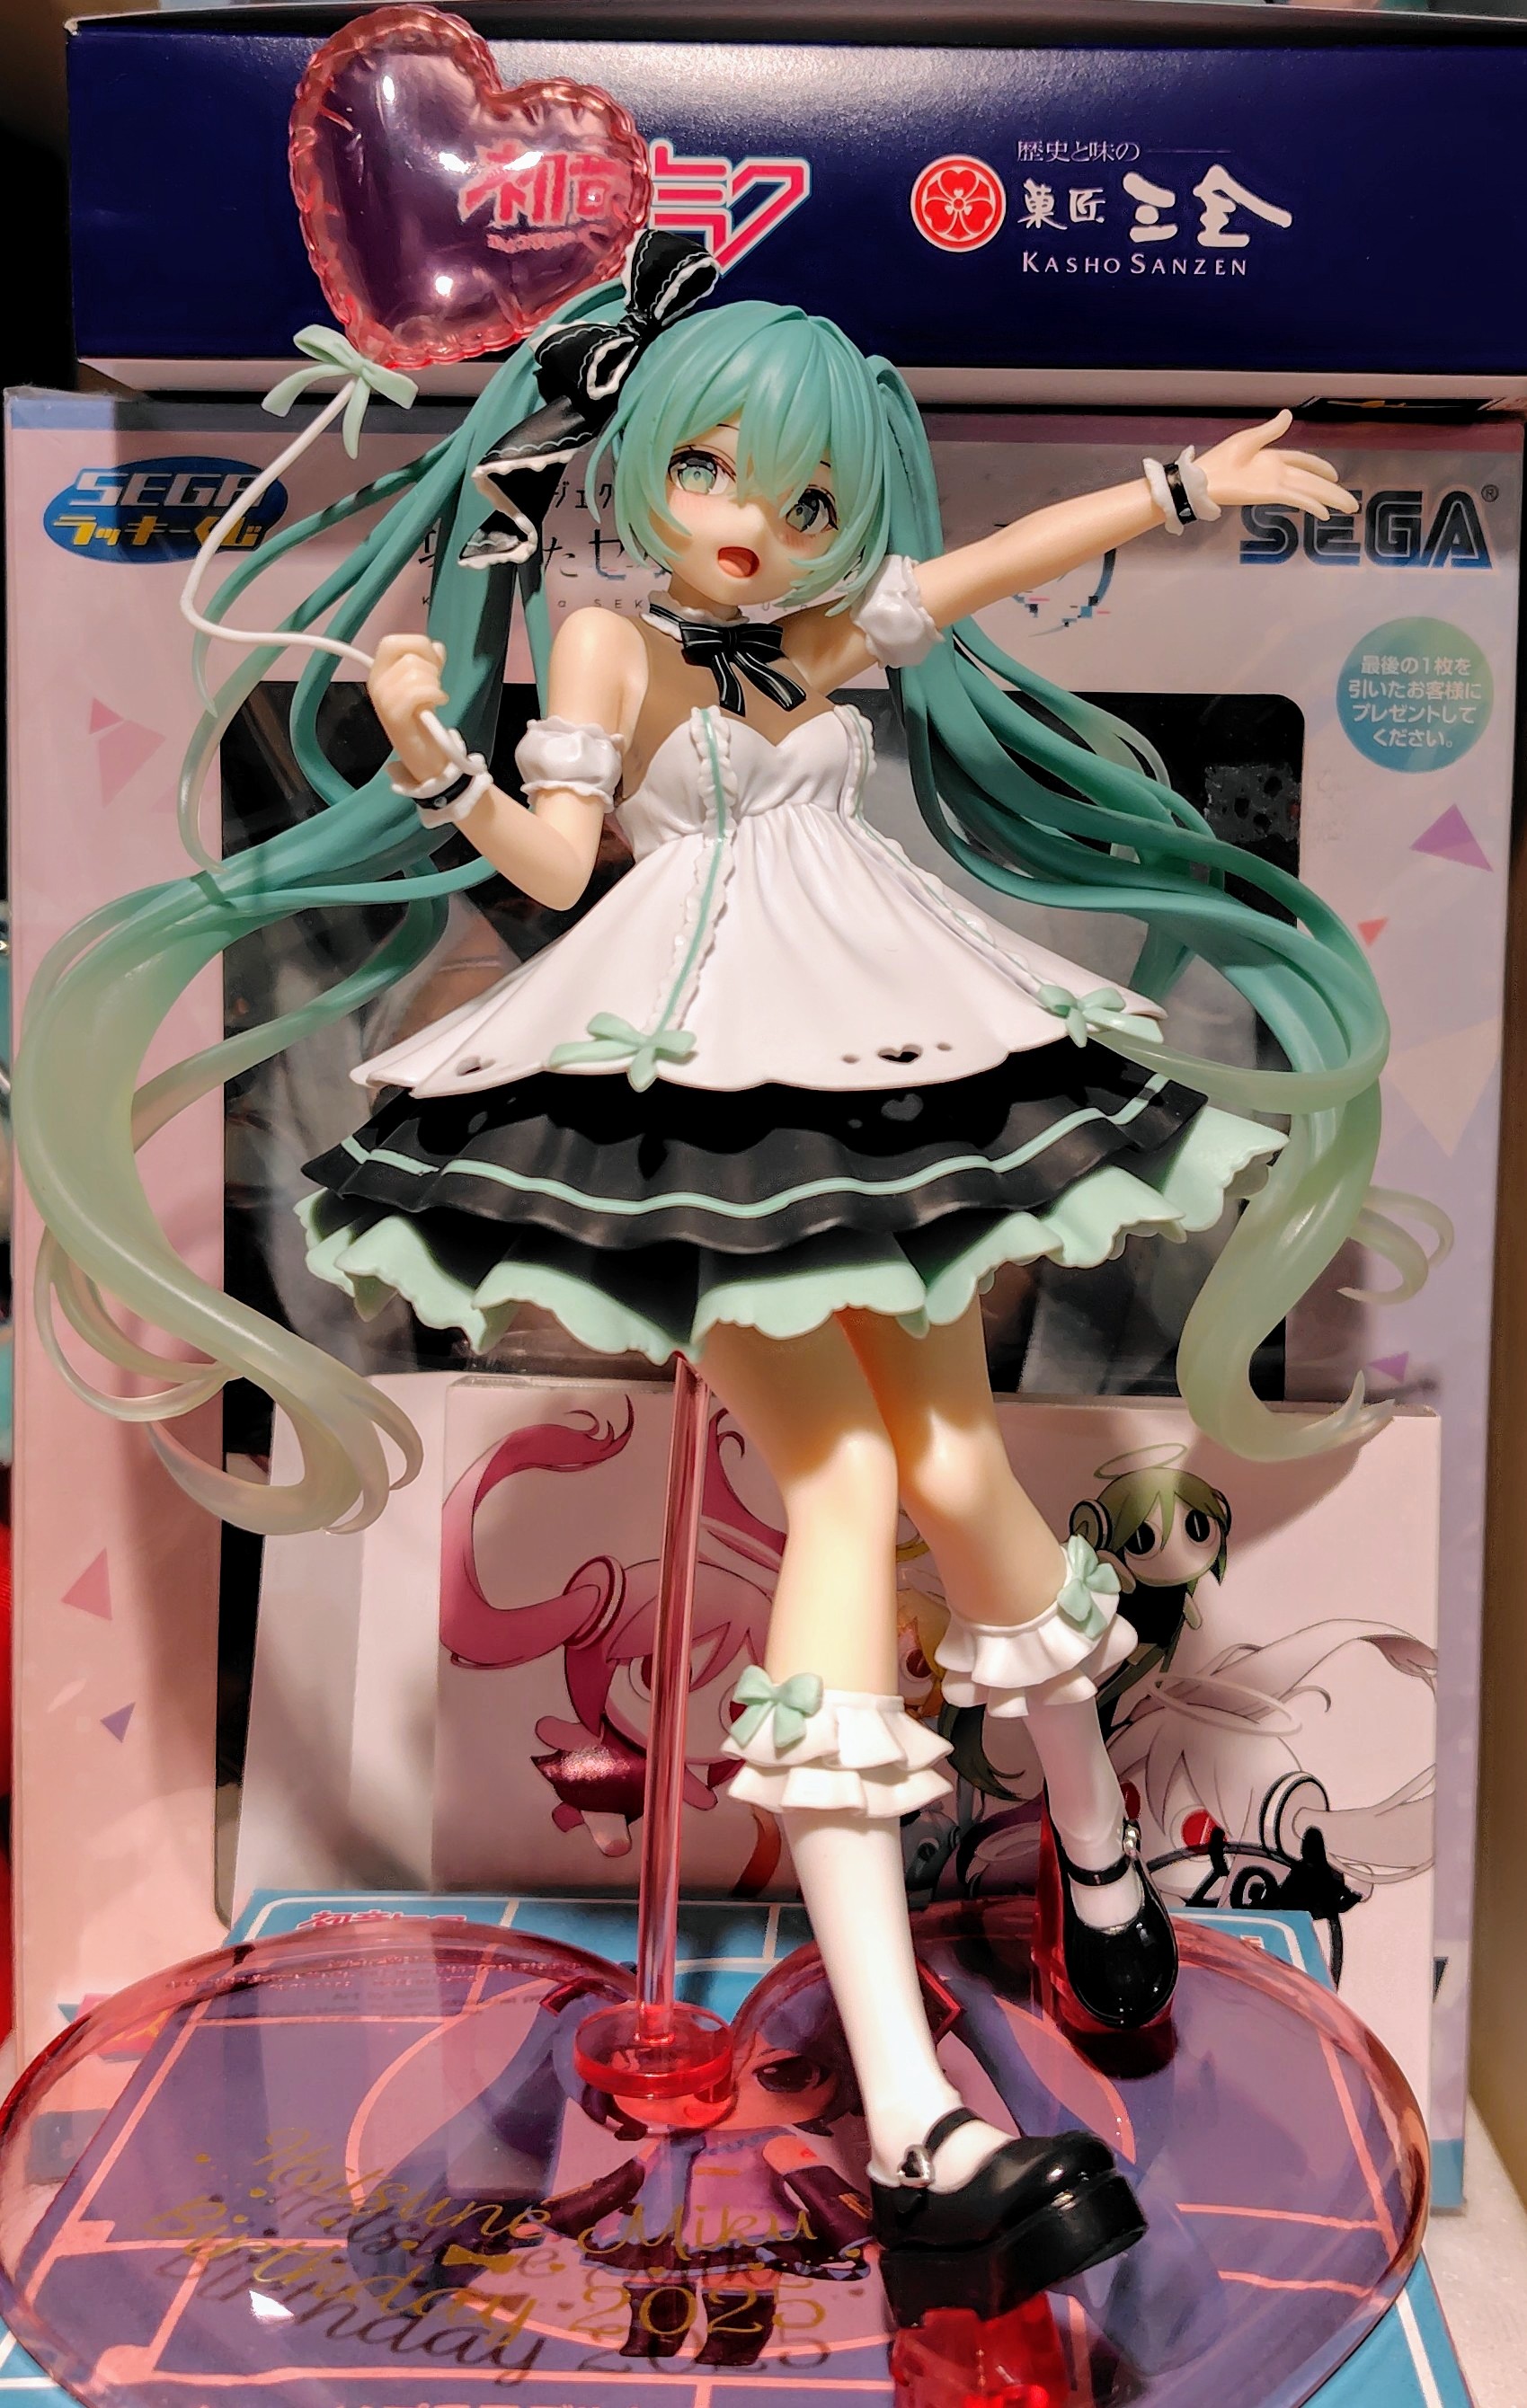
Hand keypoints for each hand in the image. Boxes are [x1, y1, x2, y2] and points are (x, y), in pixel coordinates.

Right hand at [368, 632, 454, 782]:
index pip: (392, 641)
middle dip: (430, 665)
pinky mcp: (394, 715)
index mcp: (379, 672)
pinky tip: (439, 703)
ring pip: (415, 671)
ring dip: (434, 684)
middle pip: (407, 654)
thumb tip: (436, 647)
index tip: (432, 664)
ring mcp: (382, 699)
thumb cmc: (423, 721)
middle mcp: (376, 683)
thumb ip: (429, 662)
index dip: (417, 645)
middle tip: (434, 685)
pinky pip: (418, 691)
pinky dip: (436, 694)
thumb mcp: (425, 684)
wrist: (424, 758)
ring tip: (435, 699)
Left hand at [1193, 411, 1358, 520]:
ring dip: (1329, 500)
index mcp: (1274, 458)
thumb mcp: (1248, 439)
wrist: (1204, 478)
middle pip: (1313, 481)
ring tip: (1348, 509)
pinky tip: (1323, 513)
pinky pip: (1295, 500)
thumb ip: (1271, 430)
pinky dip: (1310, 505)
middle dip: (1333, 491)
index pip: (1304, 462)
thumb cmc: (1221, 459)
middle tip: (1351, 503)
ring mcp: (1276, 485)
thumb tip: (1289, 415)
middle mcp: (1279, 473)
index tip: (1335, 475)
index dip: (1320, 467)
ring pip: (1310, 492)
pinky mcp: (1269, 495)